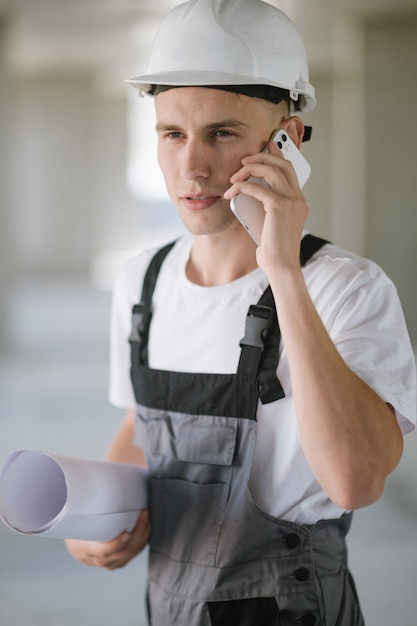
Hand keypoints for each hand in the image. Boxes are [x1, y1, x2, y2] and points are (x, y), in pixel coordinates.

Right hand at [65, 509, 150, 570]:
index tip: (127, 533)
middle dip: (138, 532)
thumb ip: (86, 507)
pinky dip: (142, 540)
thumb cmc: (76, 527)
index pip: (103, 552)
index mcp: (86, 549)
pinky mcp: (119, 561)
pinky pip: (134, 553)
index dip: (116, 544)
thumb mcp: (76, 519)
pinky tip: (146, 527)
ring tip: (147, 517)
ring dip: (143, 535)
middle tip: (144, 514)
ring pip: (131, 553)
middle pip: (123, 551)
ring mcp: (110, 563)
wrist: (76, 543)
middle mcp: (99, 560)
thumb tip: (92, 482)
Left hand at [225, 139, 308, 272]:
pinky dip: (242, 187)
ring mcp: (291, 201)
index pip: (290, 170)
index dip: (278, 154)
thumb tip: (248, 193)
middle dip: (262, 156)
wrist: (281, 265)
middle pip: (282, 164)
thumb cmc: (274, 250)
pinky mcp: (280, 206)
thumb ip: (266, 207)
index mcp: (298, 202)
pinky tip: (232, 192)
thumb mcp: (270, 224)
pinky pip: (257, 188)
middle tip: (244, 160)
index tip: (268, 144)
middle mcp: (298, 198)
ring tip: (235, 177)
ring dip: (250, 168)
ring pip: (271, 169)